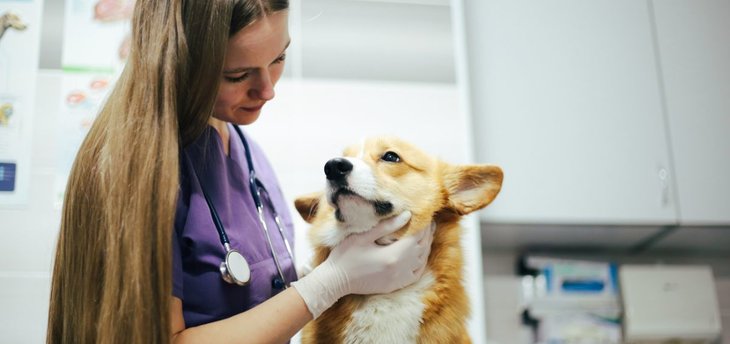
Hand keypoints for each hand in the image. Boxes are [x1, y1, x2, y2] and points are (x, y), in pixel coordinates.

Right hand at [291, 211, 434, 317]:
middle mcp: (399, 269)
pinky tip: (420, 257)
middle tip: (429, 222)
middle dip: (427, 234)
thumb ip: (386, 226)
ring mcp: (398, 280)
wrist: (335, 281)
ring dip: (426, 248)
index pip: (416, 237)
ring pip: (421, 262)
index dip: (423, 225)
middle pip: (422, 249)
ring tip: (426, 236)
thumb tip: (407, 215)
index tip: (425, 215)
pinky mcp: (394, 286)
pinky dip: (421, 264)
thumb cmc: (345, 255)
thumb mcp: (363, 236)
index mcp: (393, 255)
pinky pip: (415, 275)